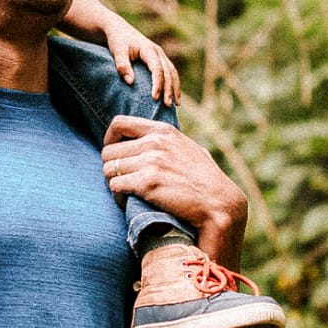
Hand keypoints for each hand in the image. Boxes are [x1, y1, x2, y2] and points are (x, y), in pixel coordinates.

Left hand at [102, 115, 246, 265]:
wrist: (218, 202)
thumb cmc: (204, 179)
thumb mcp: (187, 148)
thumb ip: (165, 141)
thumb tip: (146, 140)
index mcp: (163, 131)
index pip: (118, 124)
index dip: (109, 139)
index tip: (115, 154)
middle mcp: (154, 143)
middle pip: (109, 151)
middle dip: (112, 167)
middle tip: (122, 180)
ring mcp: (150, 162)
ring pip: (108, 169)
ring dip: (113, 183)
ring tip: (126, 193)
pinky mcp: (147, 184)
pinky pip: (115, 186)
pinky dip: (118, 196)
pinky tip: (129, 202)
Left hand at [103, 15, 180, 105]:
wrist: (118, 29)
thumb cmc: (117, 41)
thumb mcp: (117, 52)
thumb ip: (123, 66)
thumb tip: (131, 82)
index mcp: (149, 50)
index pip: (157, 69)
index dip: (157, 84)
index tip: (154, 98)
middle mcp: (158, 52)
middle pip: (168, 72)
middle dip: (169, 89)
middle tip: (167, 105)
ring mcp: (160, 55)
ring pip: (172, 72)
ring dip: (175, 88)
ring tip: (176, 104)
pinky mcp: (159, 59)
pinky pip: (170, 72)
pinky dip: (173, 83)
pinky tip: (173, 95)